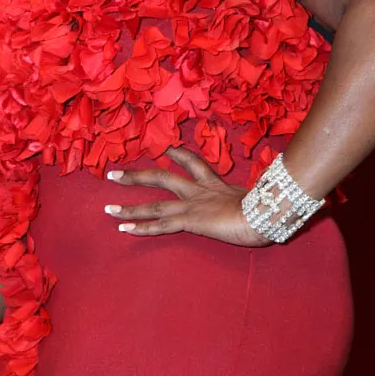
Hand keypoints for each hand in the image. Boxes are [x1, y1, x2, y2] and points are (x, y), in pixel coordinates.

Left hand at [104, 145, 269, 246]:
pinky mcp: (190, 219)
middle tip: (113, 174)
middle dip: (136, 176)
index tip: (162, 146)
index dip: (175, 153)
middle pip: (161, 176)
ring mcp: (192, 204)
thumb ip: (251, 198)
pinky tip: (124, 229)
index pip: (191, 161)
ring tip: (107, 209)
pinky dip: (142, 227)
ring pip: (154, 204)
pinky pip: (161, 224)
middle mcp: (198, 190)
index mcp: (214, 183)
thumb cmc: (267, 207)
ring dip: (129, 207)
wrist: (264, 213)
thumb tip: (264, 199)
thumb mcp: (258, 198)